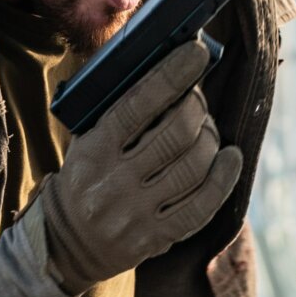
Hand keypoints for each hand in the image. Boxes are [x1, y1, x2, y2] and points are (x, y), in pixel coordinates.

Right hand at [29, 39, 242, 291]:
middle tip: (198, 98)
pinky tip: (230, 156)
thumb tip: (171, 70)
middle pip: (175, 133)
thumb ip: (122, 112)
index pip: (136, 105)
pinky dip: (225, 176)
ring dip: (211, 138)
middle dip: (197, 107)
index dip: (171, 74)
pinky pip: (203, 205)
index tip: (195, 52)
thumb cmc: (87, 177)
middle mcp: (113, 183)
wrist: (65, 243)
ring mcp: (136, 214)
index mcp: (92, 150)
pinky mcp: (156, 238)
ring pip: (194, 166)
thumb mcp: (87, 141)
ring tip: (208, 128)